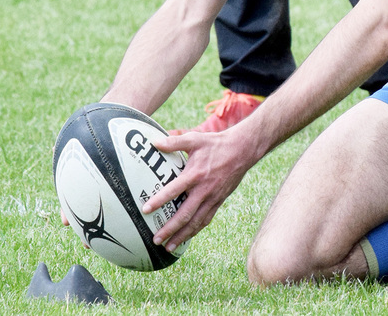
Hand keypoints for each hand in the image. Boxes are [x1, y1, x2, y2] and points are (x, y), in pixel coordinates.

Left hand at [140, 128, 260, 249]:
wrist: (242, 150)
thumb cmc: (216, 143)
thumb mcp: (195, 139)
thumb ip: (174, 142)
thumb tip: (154, 142)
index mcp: (195, 175)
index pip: (174, 190)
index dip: (159, 200)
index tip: (145, 210)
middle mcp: (204, 190)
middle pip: (185, 215)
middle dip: (170, 229)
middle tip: (156, 240)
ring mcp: (213, 198)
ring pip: (196, 222)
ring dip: (182, 236)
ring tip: (168, 247)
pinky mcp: (219, 201)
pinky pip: (206, 219)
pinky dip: (195, 230)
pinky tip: (186, 237)